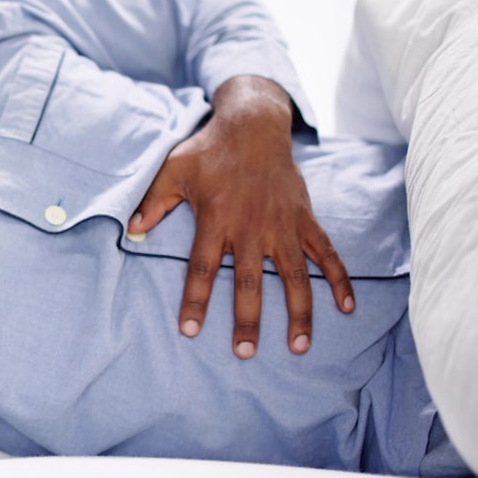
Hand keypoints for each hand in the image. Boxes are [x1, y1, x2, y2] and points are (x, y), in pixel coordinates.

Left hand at [128, 76, 353, 358]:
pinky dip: (338, 279)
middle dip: (247, 319)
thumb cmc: (208, 150)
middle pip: (249, 282)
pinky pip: (326, 253)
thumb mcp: (173, 171)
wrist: (253, 125)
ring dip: (298, 312)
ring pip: (293, 276)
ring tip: (297, 345)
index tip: (190, 331)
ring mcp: (282, 225)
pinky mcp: (304, 219)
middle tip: (245, 353)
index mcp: (216, 219)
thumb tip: (131, 231)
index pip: (203, 269)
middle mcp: (251, 227)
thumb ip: (152, 203)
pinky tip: (347, 307)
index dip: (196, 301)